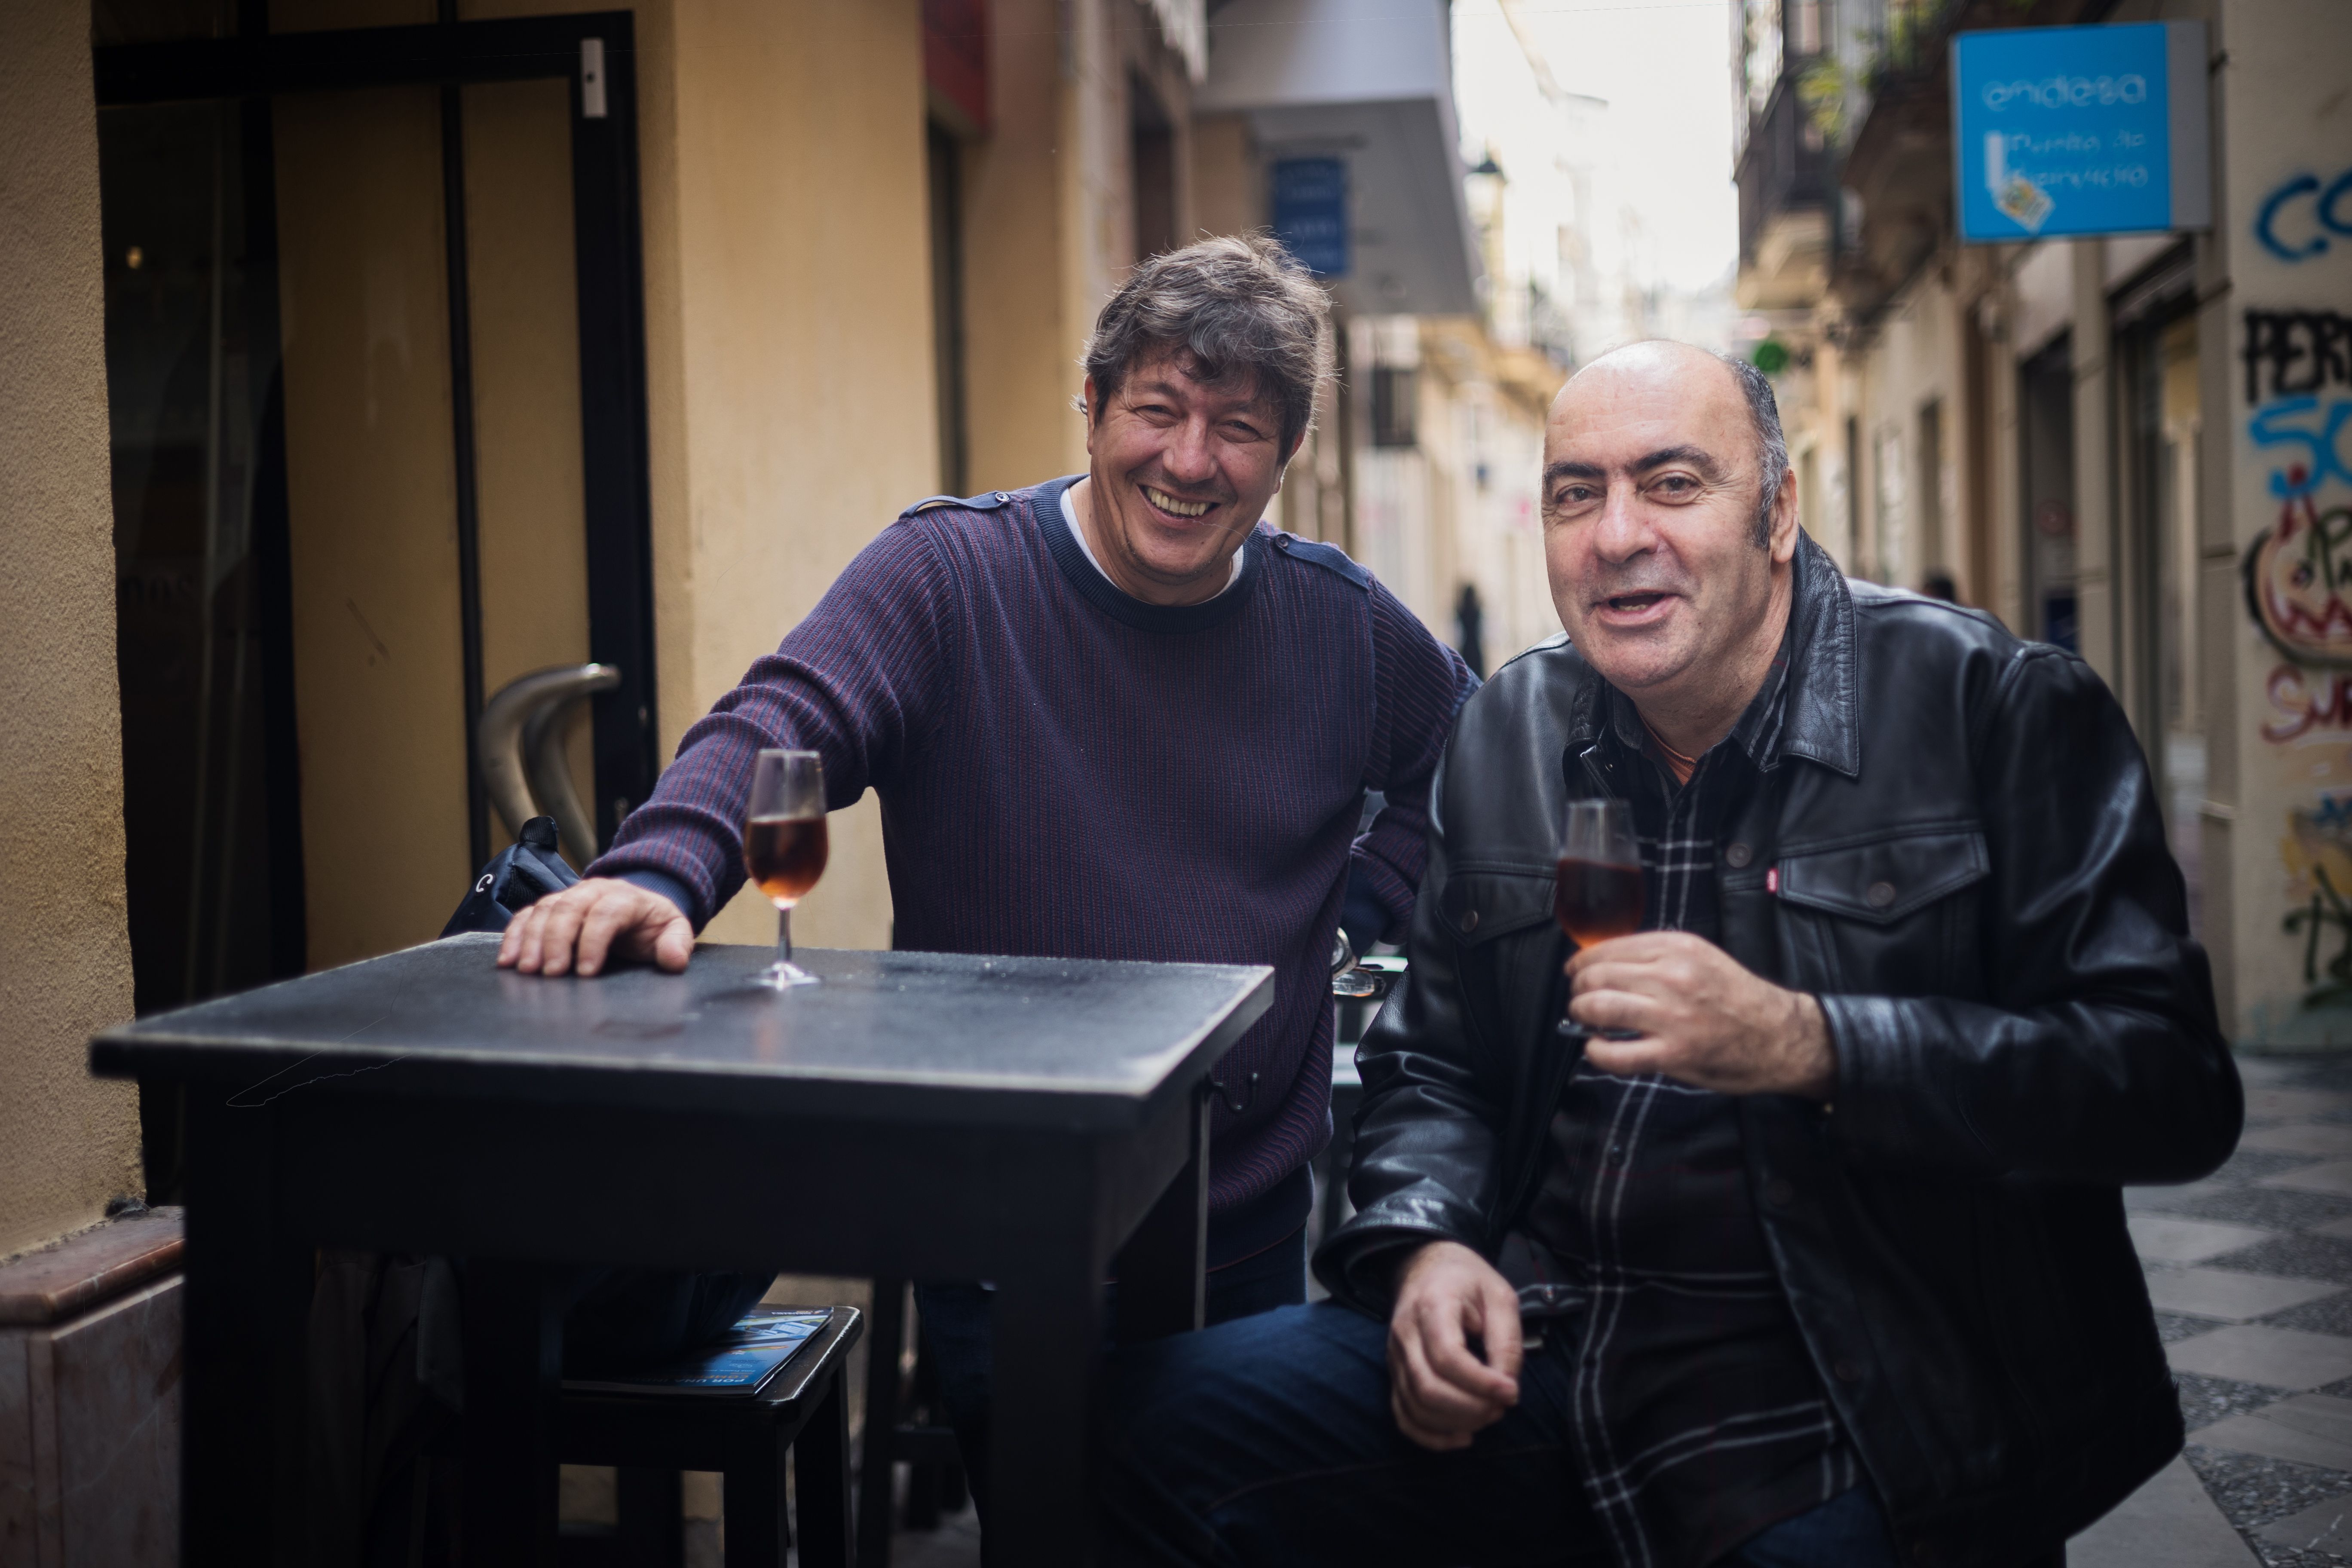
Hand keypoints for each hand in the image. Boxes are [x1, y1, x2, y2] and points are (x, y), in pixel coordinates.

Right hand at [496, 877, 692, 977]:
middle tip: (550, 974)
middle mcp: (593, 892)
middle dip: (557, 942)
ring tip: (526, 970)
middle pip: (568, 909)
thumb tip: (674, 960)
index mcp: (626, 897)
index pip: (606, 914)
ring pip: (544, 910)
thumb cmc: (654, 925)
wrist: (639, 907)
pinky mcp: (551, 907)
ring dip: (532, 940)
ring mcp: (569, 897)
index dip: (594, 941)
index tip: (586, 972)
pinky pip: (527, 915)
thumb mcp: (674, 930)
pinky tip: (508, 959)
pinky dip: (515, 935)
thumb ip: (677, 944)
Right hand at [1386, 1240, 1521, 1450]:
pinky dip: (1431, 1436)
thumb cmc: (1468, 1281)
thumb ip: (1507, 1341)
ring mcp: (1395, 1356)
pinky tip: (1461, 1437)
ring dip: (1456, 1423)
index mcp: (1432, 1305)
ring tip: (1488, 1415)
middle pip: (1428, 1388)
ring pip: (1416, 1407)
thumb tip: (1507, 1389)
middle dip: (1471, 1408)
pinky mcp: (1395, 1374)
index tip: (1511, 1392)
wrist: (1427, 1268)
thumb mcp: (1500, 1297)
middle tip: (1501, 1407)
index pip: (1448, 1357)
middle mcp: (1405, 1333)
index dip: (1481, 1383)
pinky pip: (1404, 1415)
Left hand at [1565, 931, 1833, 1096]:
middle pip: (1597, 976)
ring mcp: (1672, 1017)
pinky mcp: (1673, 1054)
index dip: (1582, 962)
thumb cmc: (1738, 998)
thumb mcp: (1701, 957)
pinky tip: (1597, 1048)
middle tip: (1579, 997)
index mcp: (1678, 949)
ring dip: (1581, 1014)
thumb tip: (1607, 960)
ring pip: (1599, 1008)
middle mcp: (1672, 977)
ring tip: (1585, 1019)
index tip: (1576, 971)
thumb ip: (1658, 955)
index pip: (1609, 948)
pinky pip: (1616, 1053)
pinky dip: (1596, 1052)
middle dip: (1578, 988)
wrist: (1779, 1036)